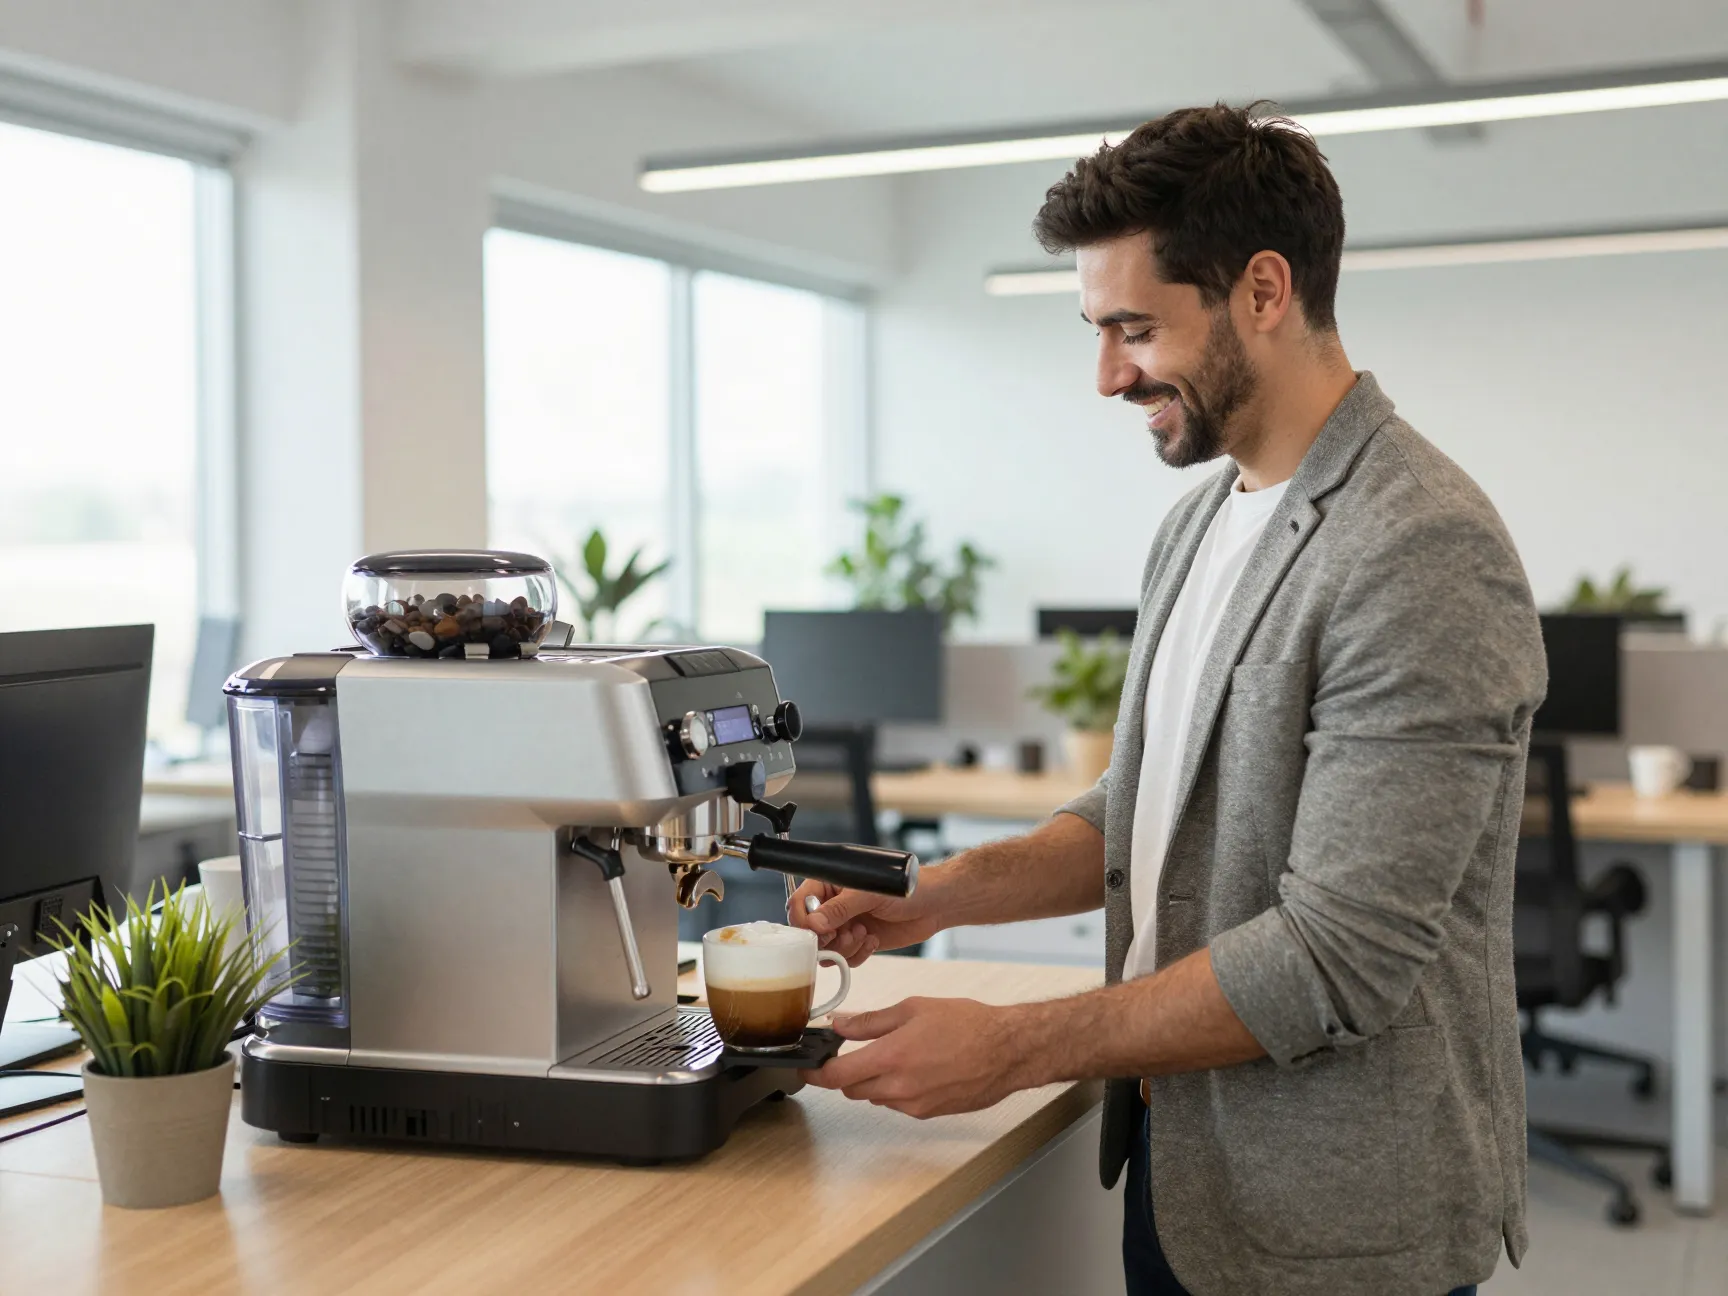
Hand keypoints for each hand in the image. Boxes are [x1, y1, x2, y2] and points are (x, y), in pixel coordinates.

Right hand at [787, 877, 944, 966]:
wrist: (936, 904)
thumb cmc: (907, 887)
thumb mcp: (871, 893)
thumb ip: (841, 908)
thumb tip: (815, 924)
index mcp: (831, 883)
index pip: (800, 902)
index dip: (803, 920)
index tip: (816, 932)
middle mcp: (835, 905)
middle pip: (810, 931)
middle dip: (826, 938)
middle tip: (845, 933)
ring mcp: (846, 925)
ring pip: (827, 949)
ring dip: (843, 947)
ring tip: (862, 934)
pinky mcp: (859, 942)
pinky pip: (845, 958)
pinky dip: (857, 954)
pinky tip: (872, 940)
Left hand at [800, 997, 1034, 1117]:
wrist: (1008, 1051)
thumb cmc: (968, 1025)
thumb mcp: (914, 1009)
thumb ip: (872, 1021)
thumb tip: (841, 1024)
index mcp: (891, 1057)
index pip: (837, 1076)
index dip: (816, 1074)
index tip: (808, 1067)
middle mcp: (899, 1088)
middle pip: (853, 1090)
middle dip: (849, 1073)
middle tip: (858, 1052)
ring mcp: (914, 1105)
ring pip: (876, 1098)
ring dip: (875, 1081)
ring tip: (900, 1055)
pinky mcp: (929, 1114)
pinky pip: (899, 1104)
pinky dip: (897, 1089)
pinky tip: (919, 1069)